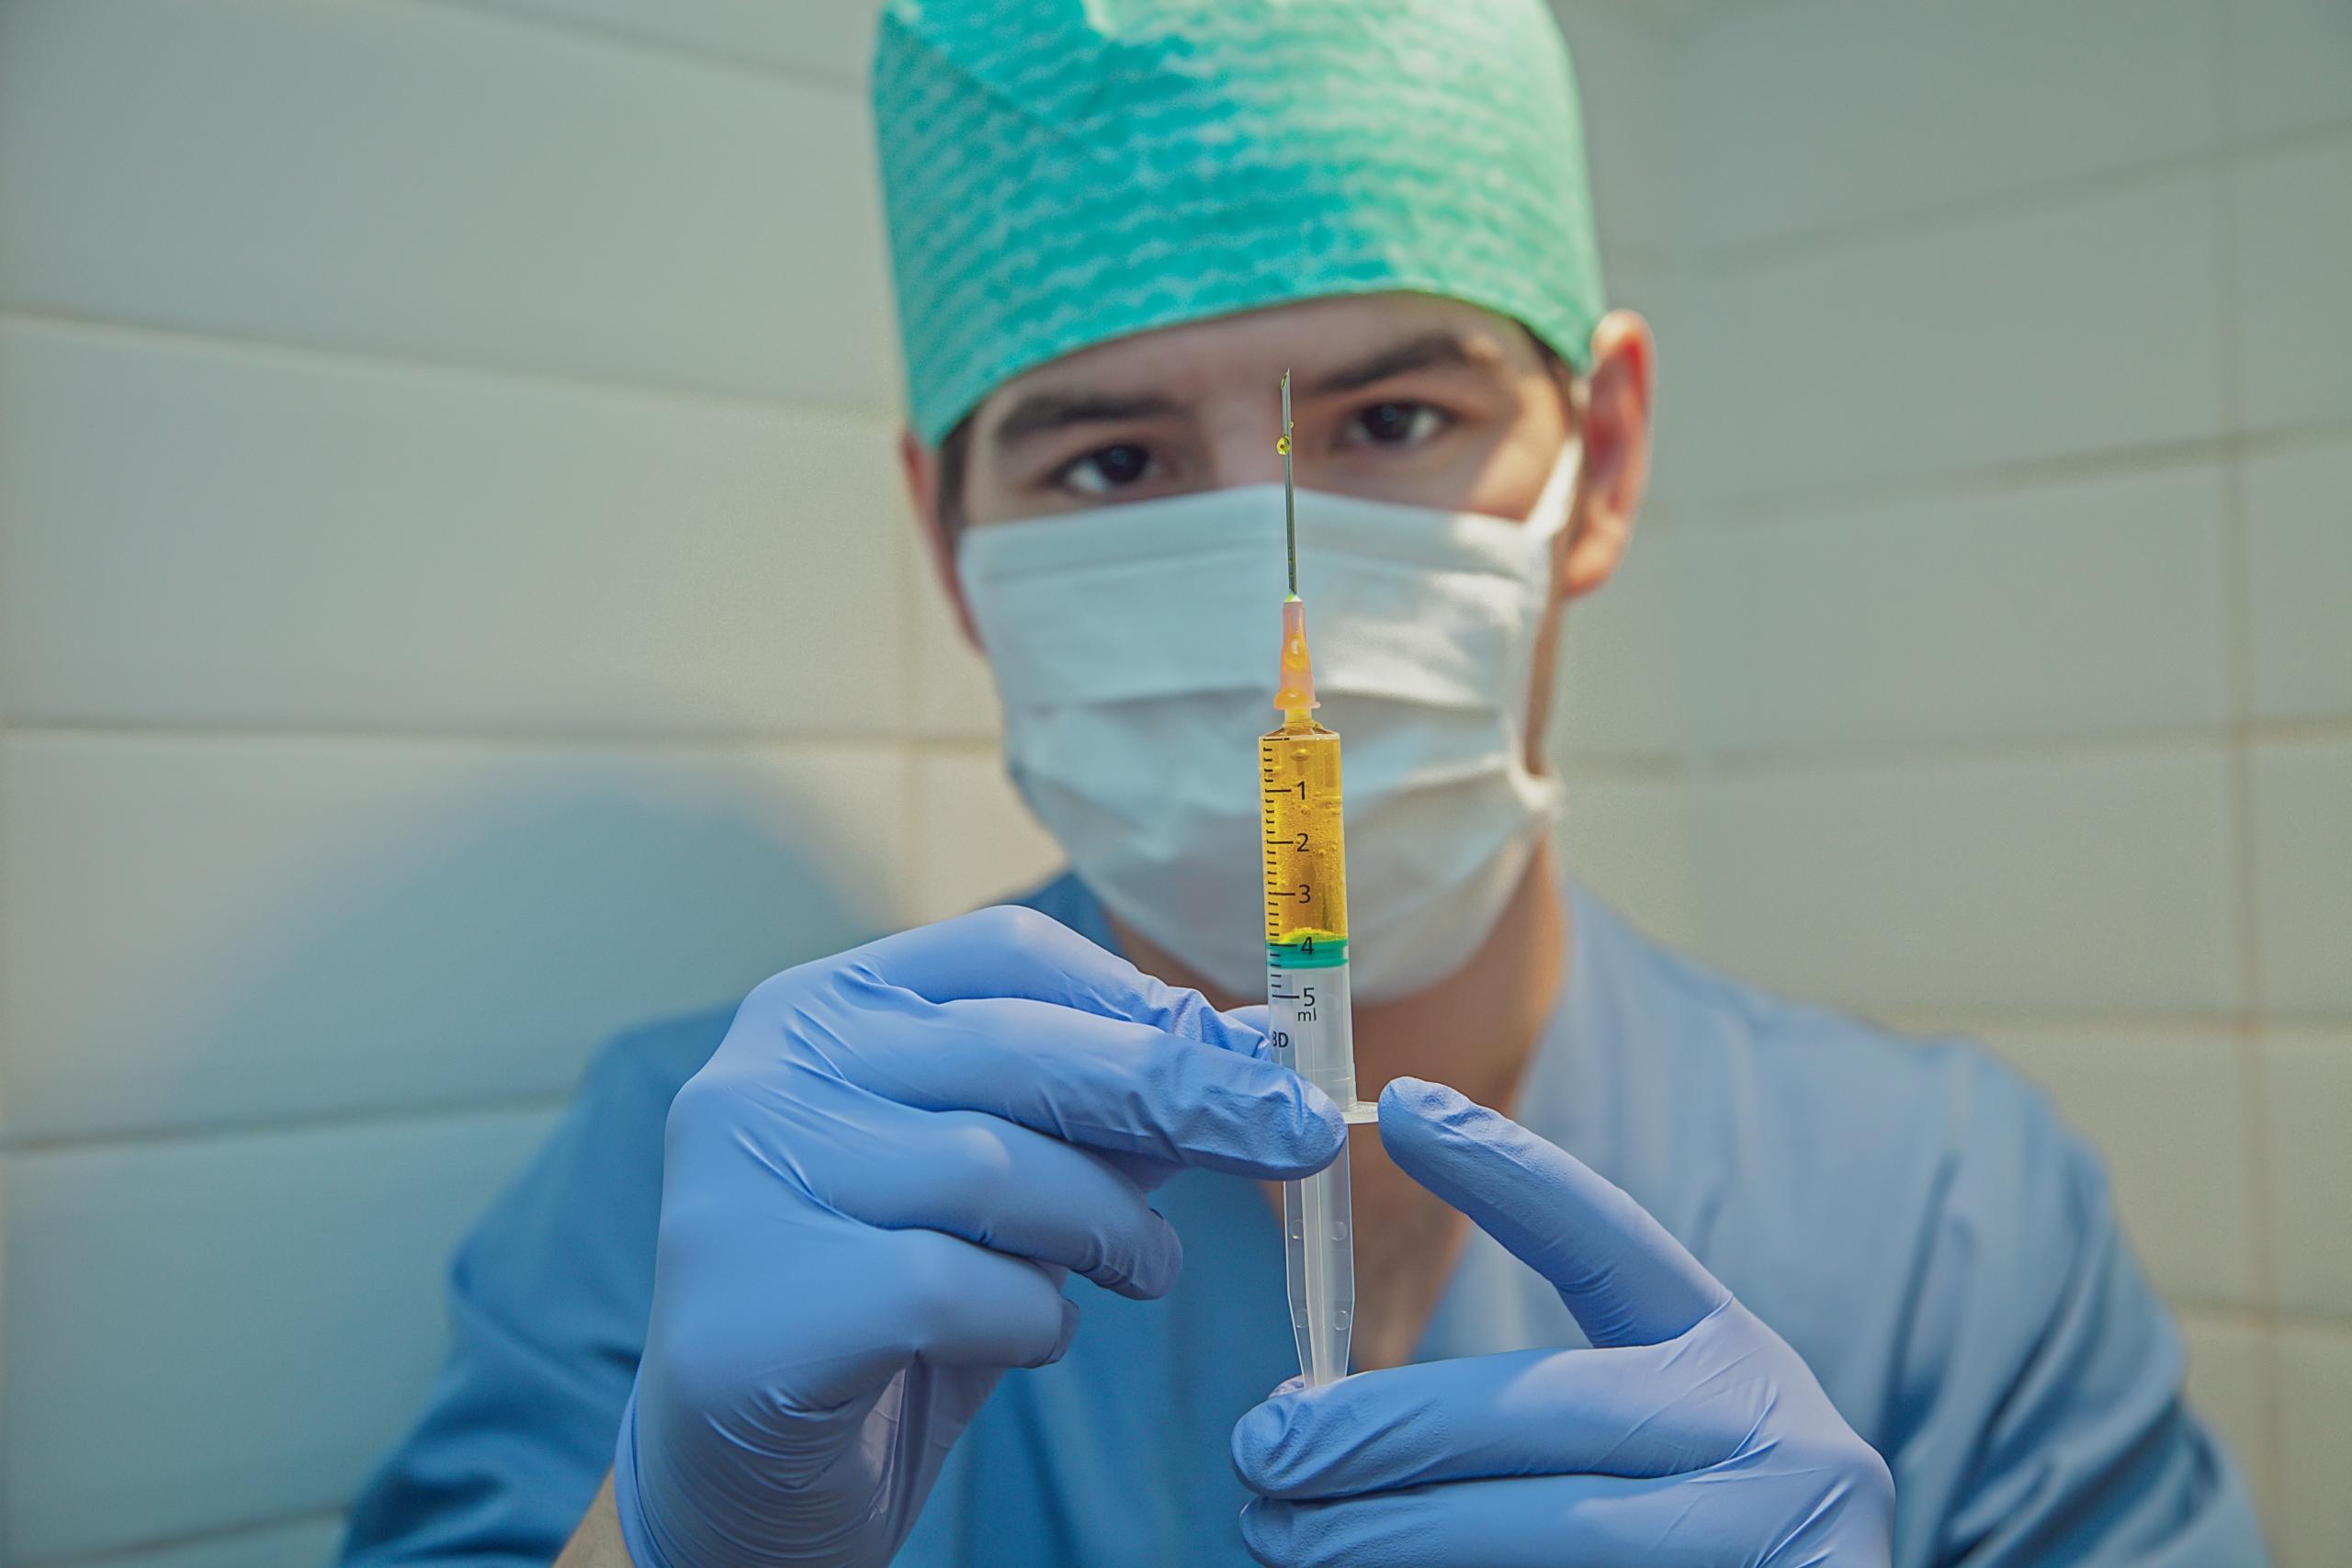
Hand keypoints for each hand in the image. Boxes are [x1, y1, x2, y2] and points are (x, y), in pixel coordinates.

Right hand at [617, 905, 1344, 1567]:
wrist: (742, 1482)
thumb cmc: (882, 1310)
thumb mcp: (999, 1192)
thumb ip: (1094, 1115)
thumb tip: (1245, 1047)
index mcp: (817, 1009)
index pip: (1002, 952)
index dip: (1138, 996)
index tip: (1241, 1051)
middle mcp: (763, 1074)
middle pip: (1017, 1047)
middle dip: (1180, 1093)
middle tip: (1294, 1135)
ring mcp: (747, 1185)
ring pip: (996, 1168)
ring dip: (1110, 1226)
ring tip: (1144, 1267)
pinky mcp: (762, 1306)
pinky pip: (957, 1289)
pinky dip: (1032, 1319)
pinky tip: (1028, 1337)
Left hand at [1231, 1077, 1893, 1566]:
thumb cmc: (1696, 1551)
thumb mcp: (1657, 1455)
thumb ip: (1539, 1419)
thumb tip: (1323, 1417)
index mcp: (1734, 1363)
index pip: (1608, 1243)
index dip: (1505, 1171)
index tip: (1397, 1106)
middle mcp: (1775, 1436)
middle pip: (1542, 1408)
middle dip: (1379, 1429)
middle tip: (1263, 1447)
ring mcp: (1777, 1537)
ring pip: (1546, 1530)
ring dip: (1389, 1532)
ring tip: (1280, 1531)